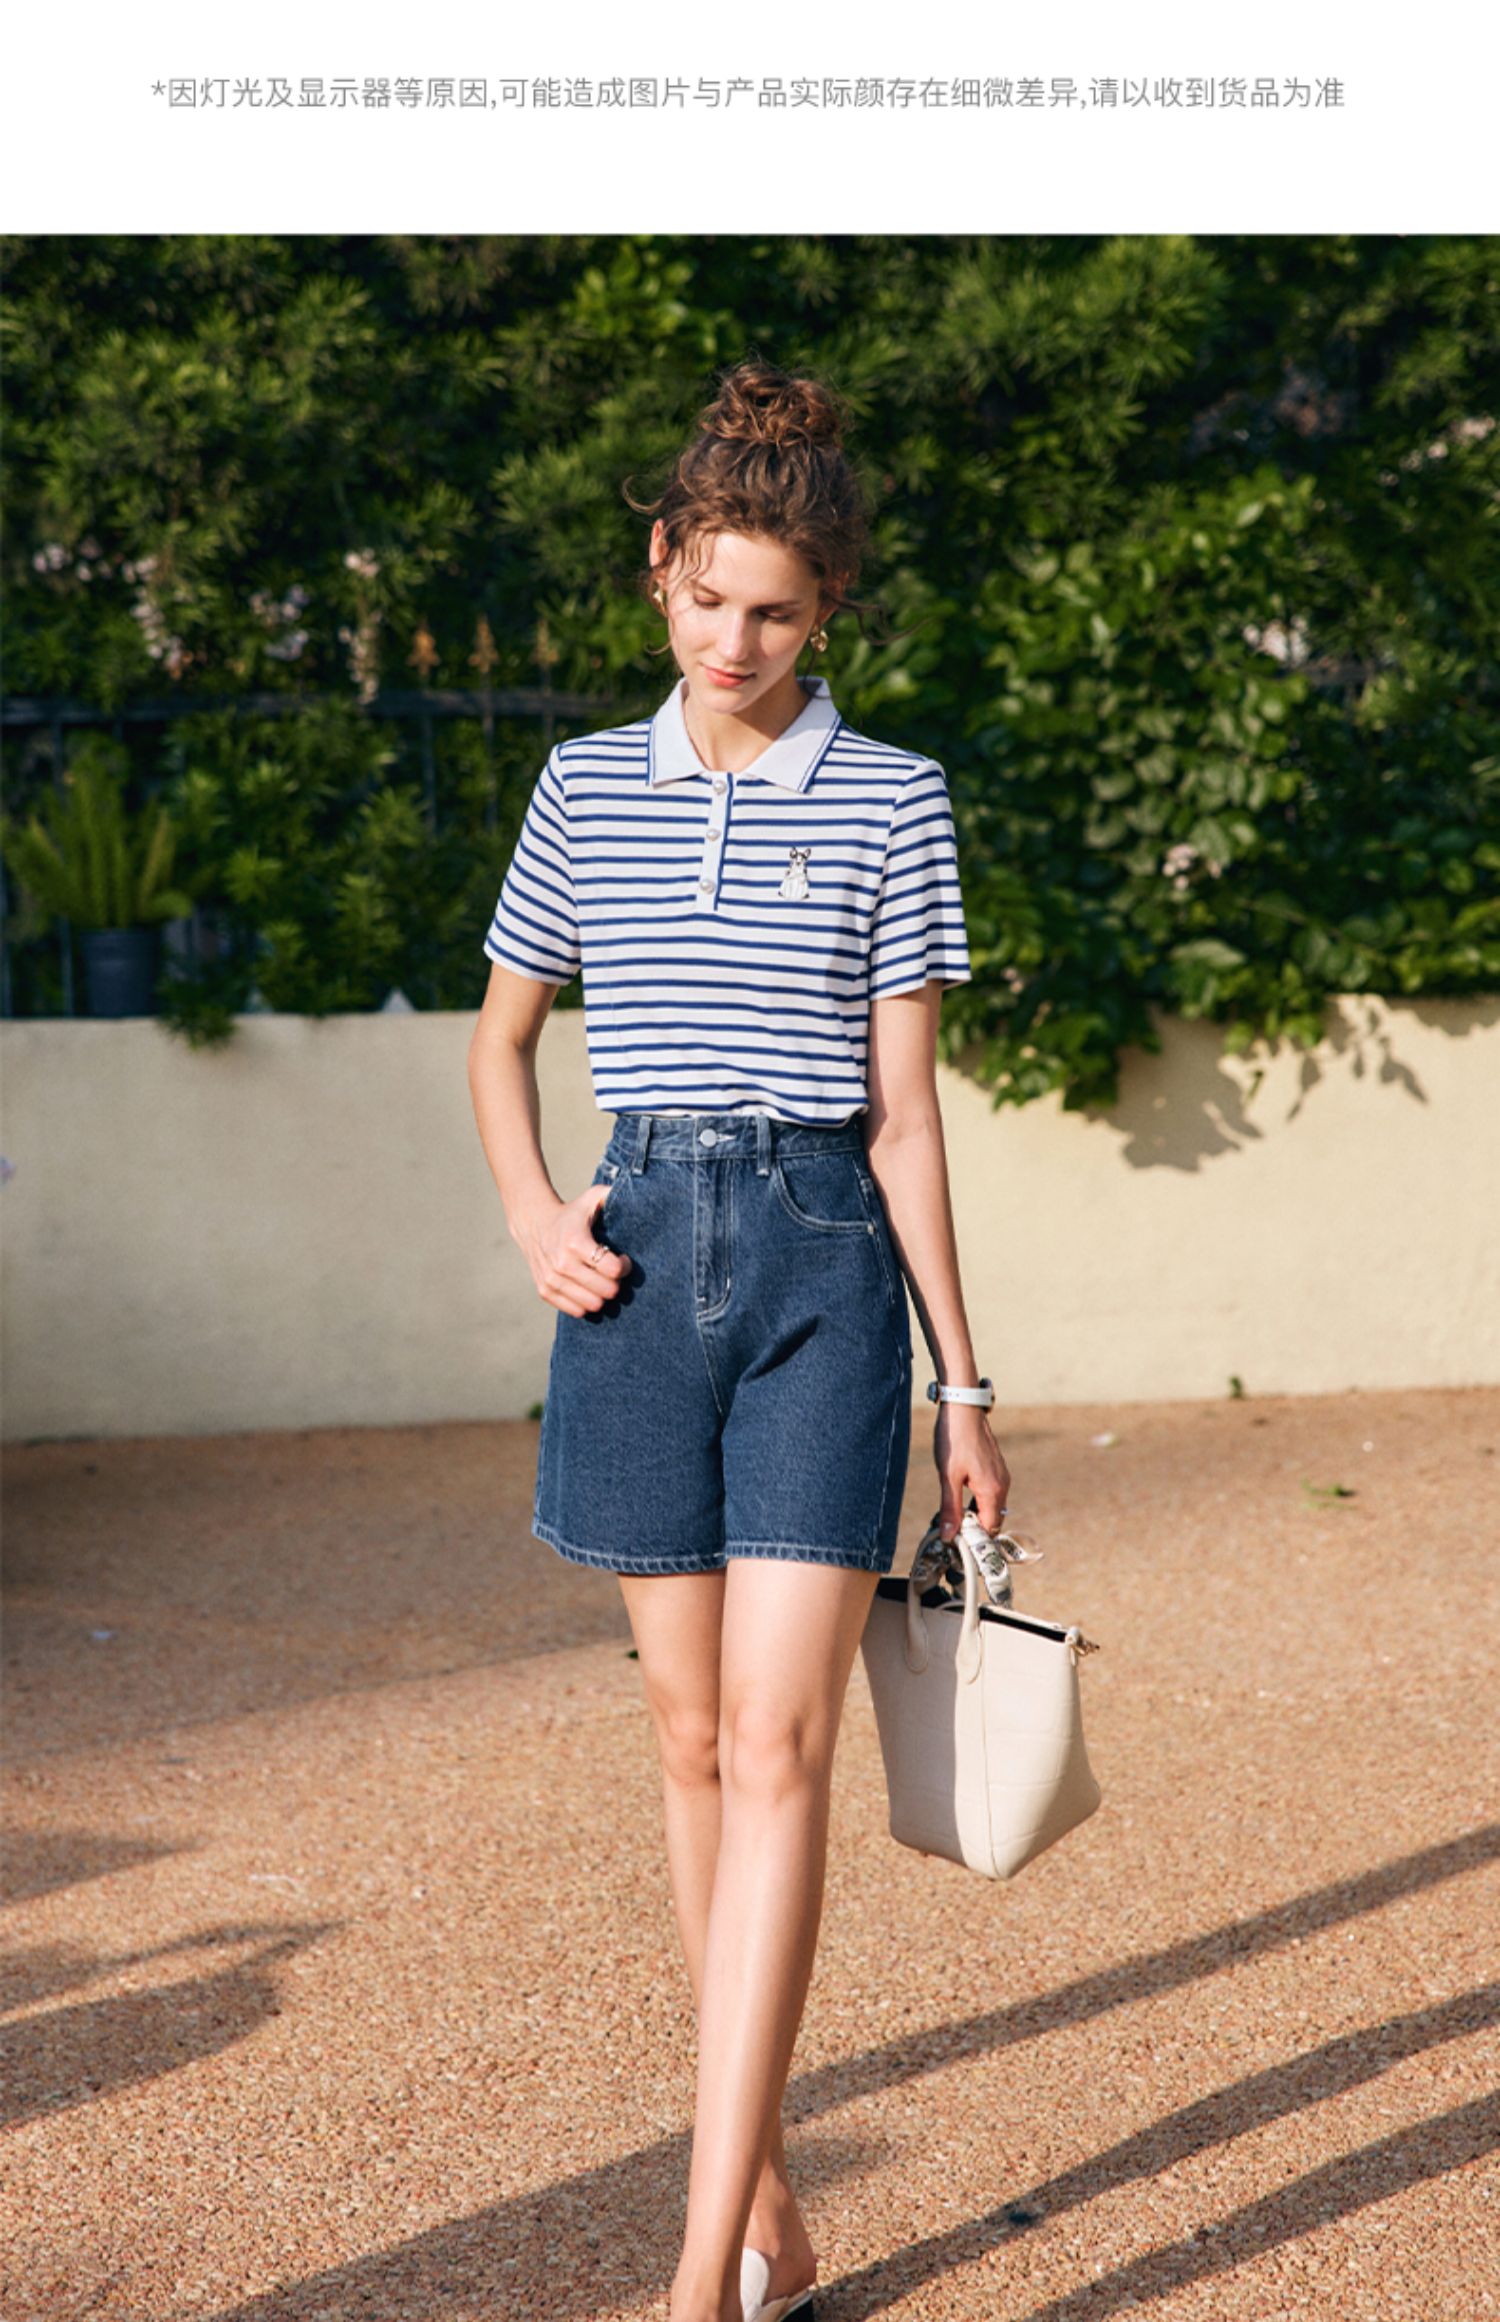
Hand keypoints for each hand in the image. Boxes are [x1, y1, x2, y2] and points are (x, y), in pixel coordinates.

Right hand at [518, 1183, 631, 1317]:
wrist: (533, 1223)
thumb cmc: (571, 1213)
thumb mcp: (591, 1198)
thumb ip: (612, 1195)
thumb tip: (632, 1196)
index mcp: (575, 1241)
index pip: (612, 1269)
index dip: (625, 1267)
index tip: (623, 1259)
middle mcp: (562, 1263)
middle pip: (606, 1291)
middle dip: (616, 1283)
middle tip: (613, 1272)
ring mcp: (552, 1279)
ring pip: (593, 1305)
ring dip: (602, 1295)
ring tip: (601, 1280)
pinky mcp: (545, 1291)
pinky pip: (577, 1311)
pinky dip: (586, 1303)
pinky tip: (587, 1288)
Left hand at [934, 1404, 1010, 1540]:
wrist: (962, 1407)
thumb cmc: (954, 1439)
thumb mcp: (948, 1477)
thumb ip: (950, 1508)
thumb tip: (949, 1536)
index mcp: (993, 1490)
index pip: (990, 1528)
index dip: (975, 1538)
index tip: (956, 1542)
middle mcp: (1002, 1484)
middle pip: (992, 1518)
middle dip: (974, 1527)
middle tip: (951, 1529)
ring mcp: (1001, 1474)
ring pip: (991, 1505)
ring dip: (974, 1513)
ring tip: (952, 1513)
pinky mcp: (995, 1467)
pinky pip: (990, 1492)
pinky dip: (977, 1499)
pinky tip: (959, 1493)